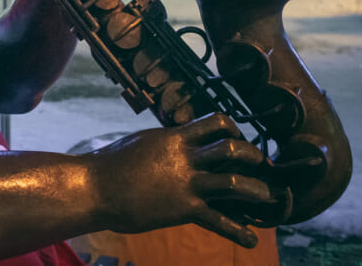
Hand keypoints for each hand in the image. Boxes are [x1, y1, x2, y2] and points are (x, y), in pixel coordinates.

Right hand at [87, 113, 275, 247]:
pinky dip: (239, 231)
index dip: (234, 130)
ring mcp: (186, 183)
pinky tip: (251, 239)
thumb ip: (165, 142)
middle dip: (253, 158)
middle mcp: (186, 157)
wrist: (96, 187)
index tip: (238, 140)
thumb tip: (174, 140)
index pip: (217, 122)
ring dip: (257, 191)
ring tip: (266, 197)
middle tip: (260, 167)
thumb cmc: (111, 163)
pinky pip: (219, 220)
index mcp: (175, 137)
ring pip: (235, 182)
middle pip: (233, 149)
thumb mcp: (143, 142)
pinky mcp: (183, 208)